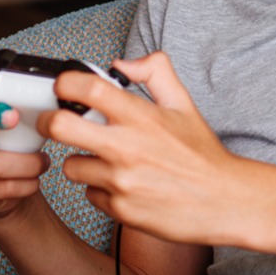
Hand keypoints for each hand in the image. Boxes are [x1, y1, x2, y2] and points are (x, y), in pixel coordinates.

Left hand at [41, 51, 246, 244]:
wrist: (225, 201)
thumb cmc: (202, 154)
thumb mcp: (184, 104)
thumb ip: (155, 72)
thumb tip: (122, 64)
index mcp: (141, 117)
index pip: (88, 88)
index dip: (66, 82)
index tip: (64, 87)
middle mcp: (127, 148)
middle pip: (61, 127)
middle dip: (50, 121)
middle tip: (55, 122)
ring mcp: (121, 181)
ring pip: (71, 167)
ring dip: (82, 162)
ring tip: (106, 161)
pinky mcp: (120, 210)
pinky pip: (91, 195)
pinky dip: (101, 189)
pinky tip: (124, 185)